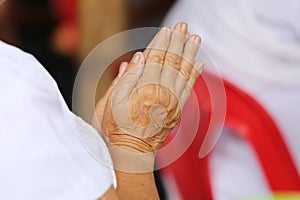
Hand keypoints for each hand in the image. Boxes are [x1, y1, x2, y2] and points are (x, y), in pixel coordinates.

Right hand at [93, 22, 203, 154]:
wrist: (131, 153)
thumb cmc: (117, 129)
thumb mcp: (111, 102)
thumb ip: (126, 78)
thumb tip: (138, 57)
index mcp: (146, 90)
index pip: (156, 59)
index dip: (162, 42)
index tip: (167, 29)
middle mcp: (163, 94)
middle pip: (173, 62)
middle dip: (178, 42)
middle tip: (183, 26)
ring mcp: (173, 103)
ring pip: (184, 72)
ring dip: (190, 53)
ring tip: (196, 38)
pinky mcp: (177, 111)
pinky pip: (189, 88)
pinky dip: (195, 74)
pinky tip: (199, 63)